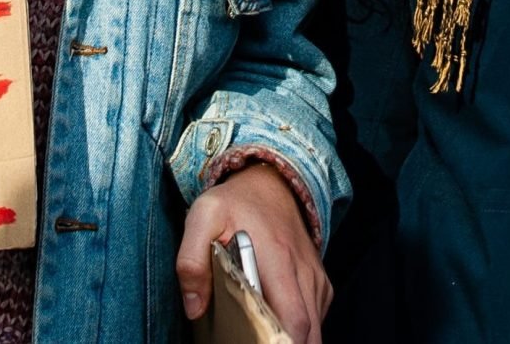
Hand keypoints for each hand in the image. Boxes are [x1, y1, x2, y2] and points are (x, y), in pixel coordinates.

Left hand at [178, 161, 329, 343]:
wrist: (270, 182)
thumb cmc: (235, 202)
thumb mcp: (203, 217)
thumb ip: (191, 260)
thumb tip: (194, 307)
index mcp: (278, 259)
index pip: (293, 317)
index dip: (282, 343)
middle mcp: (303, 271)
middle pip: (309, 332)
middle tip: (255, 342)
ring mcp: (315, 277)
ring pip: (315, 328)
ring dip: (293, 339)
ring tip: (262, 336)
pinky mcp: (319, 282)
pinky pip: (317, 317)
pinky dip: (301, 329)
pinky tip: (276, 325)